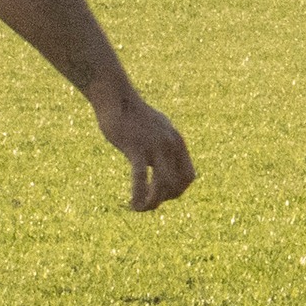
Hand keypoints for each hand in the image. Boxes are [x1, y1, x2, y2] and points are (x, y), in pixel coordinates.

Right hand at [90, 87, 194, 211]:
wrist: (116, 97)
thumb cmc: (134, 115)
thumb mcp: (157, 129)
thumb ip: (164, 145)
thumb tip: (165, 162)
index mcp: (177, 143)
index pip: (189, 177)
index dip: (178, 191)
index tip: (161, 194)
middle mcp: (170, 146)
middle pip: (179, 184)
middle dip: (165, 198)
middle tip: (148, 201)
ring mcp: (154, 147)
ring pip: (163, 185)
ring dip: (153, 203)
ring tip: (139, 208)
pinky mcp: (135, 148)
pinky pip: (141, 179)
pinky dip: (138, 195)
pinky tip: (131, 204)